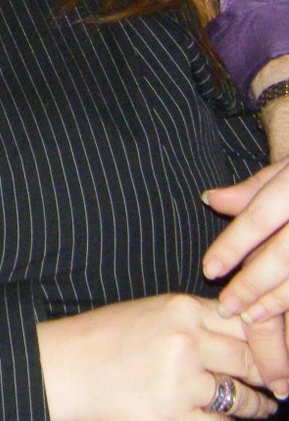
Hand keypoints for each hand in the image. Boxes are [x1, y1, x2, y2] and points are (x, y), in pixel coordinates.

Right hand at [37, 294, 274, 419]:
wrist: (64, 367)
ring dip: (257, 406)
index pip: (246, 324)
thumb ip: (197, 323)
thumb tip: (248, 341)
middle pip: (251, 361)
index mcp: (181, 309)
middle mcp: (186, 341)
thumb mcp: (152, 313)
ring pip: (244, 398)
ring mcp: (181, 380)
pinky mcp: (173, 415)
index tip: (276, 358)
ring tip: (260, 408)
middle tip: (277, 385)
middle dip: (269, 377)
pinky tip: (225, 418)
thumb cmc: (105, 339)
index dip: (269, 344)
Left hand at [204, 159, 288, 393]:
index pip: (258, 219)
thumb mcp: (282, 172)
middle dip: (253, 284)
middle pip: (283, 256)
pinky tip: (280, 317)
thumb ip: (251, 189)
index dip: (232, 246)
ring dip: (277, 300)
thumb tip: (209, 199)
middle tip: (227, 307)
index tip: (209, 270)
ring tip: (251, 317)